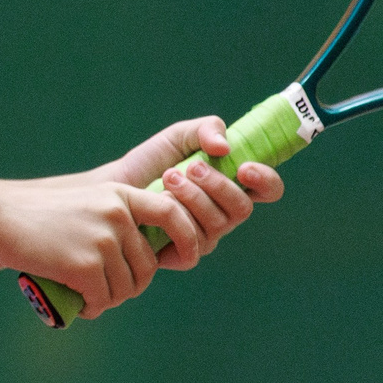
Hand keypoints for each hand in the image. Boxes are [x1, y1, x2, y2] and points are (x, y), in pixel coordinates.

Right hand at [0, 175, 200, 319]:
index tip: (188, 257)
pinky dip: (91, 308)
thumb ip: (116, 220)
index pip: (172, 214)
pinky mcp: (85, 265)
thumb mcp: (87, 202)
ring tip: (87, 298)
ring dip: (108, 300)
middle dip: (130, 286)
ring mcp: (103, 240)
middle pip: (146, 266)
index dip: (187, 238)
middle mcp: (118, 216)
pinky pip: (102, 299)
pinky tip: (77, 305)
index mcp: (121, 196)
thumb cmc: (39, 214)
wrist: (0, 216)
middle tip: (105, 291)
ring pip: (125, 288)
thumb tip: (144, 262)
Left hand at [98, 115, 286, 272]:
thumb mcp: (179, 135)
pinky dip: (177, 221)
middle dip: (218, 186)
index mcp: (232, 185)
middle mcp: (224, 214)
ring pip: (218, 225)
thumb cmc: (151, 163)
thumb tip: (225, 147)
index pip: (268, 190)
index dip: (265, 180)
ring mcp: (206, 236)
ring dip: (193, 198)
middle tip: (190, 167)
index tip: (244, 167)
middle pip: (243, 209)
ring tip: (167, 179)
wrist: (115, 187)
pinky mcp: (184, 253)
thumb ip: (206, 129)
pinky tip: (159, 203)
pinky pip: (195, 245)